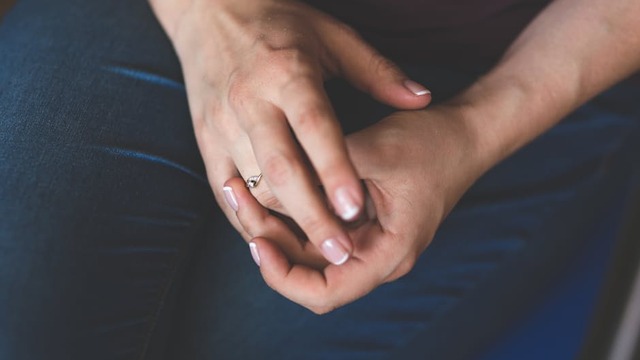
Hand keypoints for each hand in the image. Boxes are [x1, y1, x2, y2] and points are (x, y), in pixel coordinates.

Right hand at [150, 0, 431, 264]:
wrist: (210, 8)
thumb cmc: (281, 24)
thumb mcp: (333, 36)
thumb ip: (378, 71)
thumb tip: (422, 98)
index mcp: (287, 73)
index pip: (314, 128)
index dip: (335, 170)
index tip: (357, 211)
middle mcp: (250, 100)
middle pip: (281, 169)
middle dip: (312, 217)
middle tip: (341, 253)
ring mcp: (221, 122)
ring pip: (252, 186)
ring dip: (282, 223)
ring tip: (314, 254)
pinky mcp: (204, 138)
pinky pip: (224, 188)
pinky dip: (247, 216)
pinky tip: (272, 237)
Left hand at [224, 107, 485, 312]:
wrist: (465, 133)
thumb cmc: (432, 143)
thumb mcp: (376, 150)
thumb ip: (325, 169)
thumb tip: (268, 186)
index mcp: (389, 253)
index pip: (327, 292)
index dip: (284, 277)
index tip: (258, 242)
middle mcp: (377, 256)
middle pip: (310, 275)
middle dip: (271, 246)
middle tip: (241, 204)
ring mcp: (369, 241)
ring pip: (309, 254)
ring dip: (276, 229)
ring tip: (244, 193)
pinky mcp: (361, 224)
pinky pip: (318, 232)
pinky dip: (292, 216)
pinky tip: (269, 189)